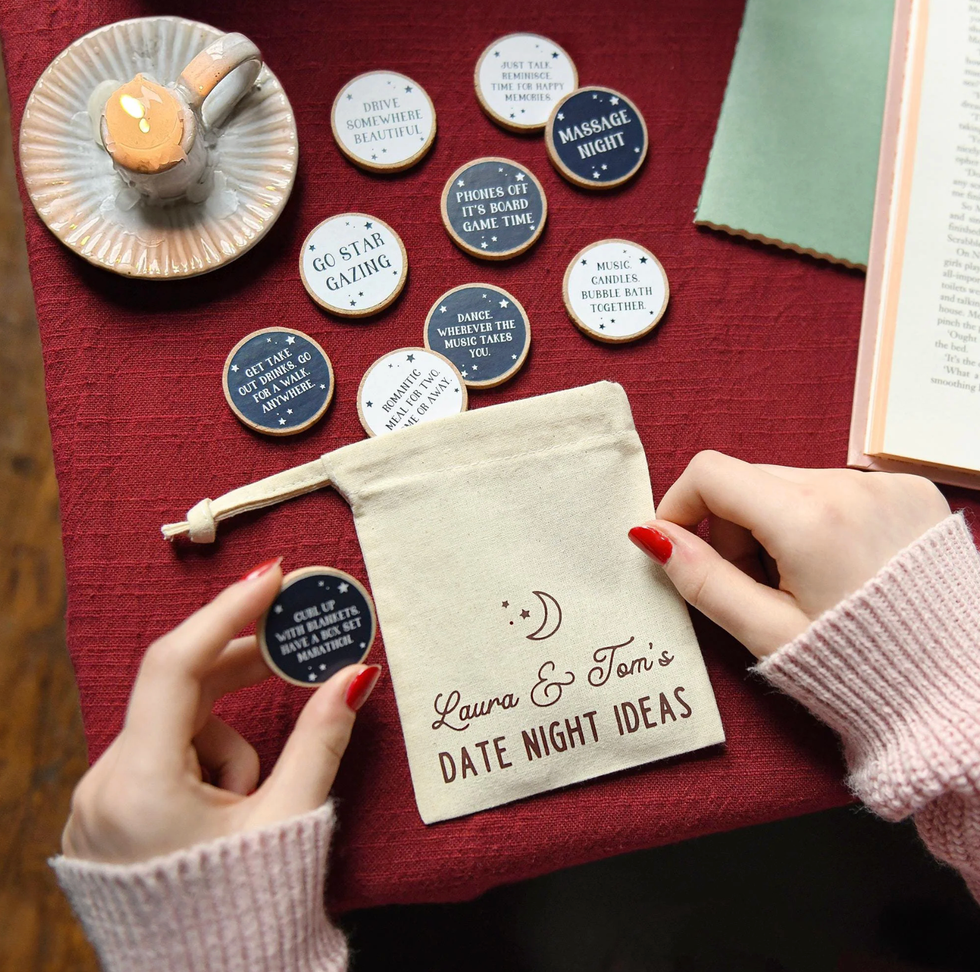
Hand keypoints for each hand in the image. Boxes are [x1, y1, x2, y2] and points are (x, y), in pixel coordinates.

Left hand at [61, 558, 381, 863]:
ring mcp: (99, 805)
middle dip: (239, 665)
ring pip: (171, 724)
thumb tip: (357, 675)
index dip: (228, 612)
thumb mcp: (290, 817)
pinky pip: (160, 754)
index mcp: (140, 786)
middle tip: (291, 645)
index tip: (271, 578)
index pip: (176, 664)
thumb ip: (321, 737)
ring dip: (225, 732)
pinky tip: (230, 801)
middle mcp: (103, 788)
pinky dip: (203, 757)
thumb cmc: (246, 912)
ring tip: (257, 790)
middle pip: (175, 689)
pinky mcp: (108, 817)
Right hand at [630, 452, 950, 657]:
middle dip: (733, 528)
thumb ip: (703, 580)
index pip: (712, 473)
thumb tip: (653, 536)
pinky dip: (822, 520)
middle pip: (751, 480)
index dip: (680, 505)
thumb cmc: (861, 670)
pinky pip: (839, 487)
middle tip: (754, 587)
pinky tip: (843, 569)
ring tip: (805, 585)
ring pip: (793, 483)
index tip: (678, 545)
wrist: (957, 690)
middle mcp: (849, 485)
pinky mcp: (911, 491)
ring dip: (777, 525)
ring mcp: (885, 484)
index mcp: (808, 518)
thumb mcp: (767, 633)